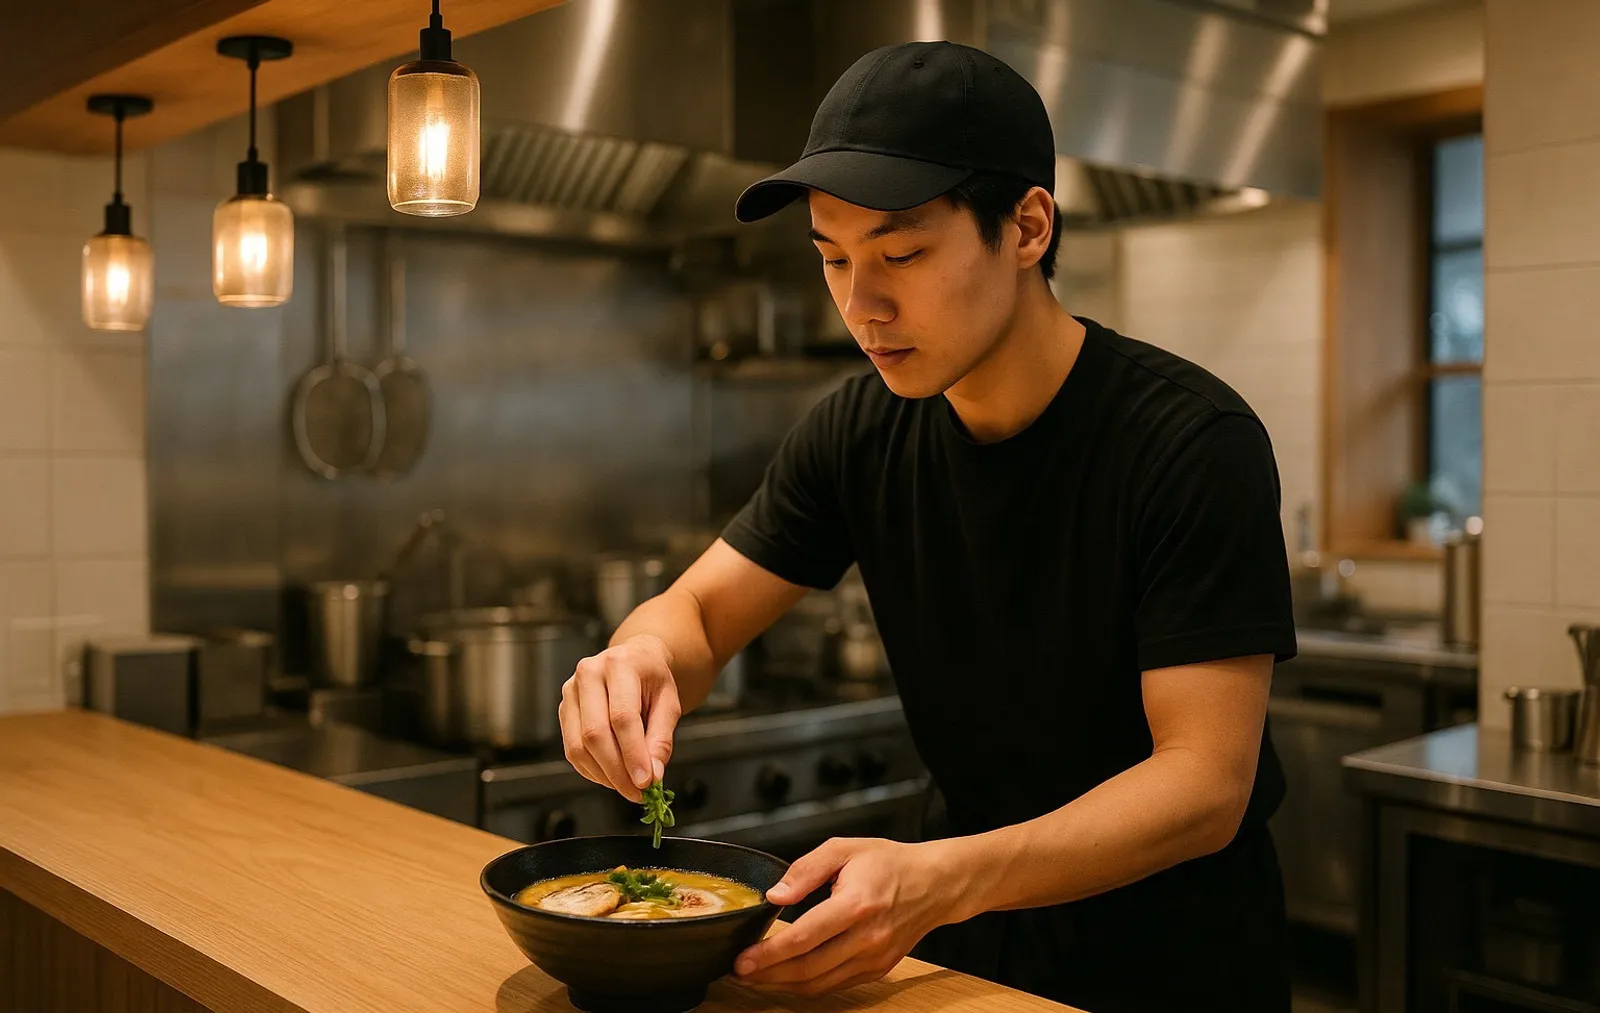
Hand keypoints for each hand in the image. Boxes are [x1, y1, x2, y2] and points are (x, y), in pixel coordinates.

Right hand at [558, 635, 681, 802]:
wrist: (634, 659)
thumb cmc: (653, 678)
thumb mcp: (669, 702)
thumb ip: (661, 738)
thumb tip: (652, 774)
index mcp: (620, 664)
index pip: (622, 717)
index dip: (633, 754)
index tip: (646, 782)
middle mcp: (589, 674)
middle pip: (595, 733)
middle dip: (617, 770)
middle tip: (637, 792)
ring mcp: (570, 691)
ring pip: (578, 746)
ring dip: (603, 775)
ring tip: (627, 786)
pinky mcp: (564, 709)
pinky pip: (571, 749)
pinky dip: (592, 770)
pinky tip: (611, 776)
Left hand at [732, 838, 964, 995]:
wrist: (935, 883)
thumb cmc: (889, 863)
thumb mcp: (844, 848)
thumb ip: (805, 869)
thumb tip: (775, 895)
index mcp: (856, 904)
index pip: (805, 937)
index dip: (769, 953)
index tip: (742, 959)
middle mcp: (867, 937)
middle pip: (808, 968)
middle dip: (768, 975)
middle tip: (739, 972)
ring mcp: (875, 958)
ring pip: (820, 984)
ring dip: (784, 984)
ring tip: (756, 977)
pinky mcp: (878, 969)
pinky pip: (836, 985)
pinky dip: (809, 985)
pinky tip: (788, 976)